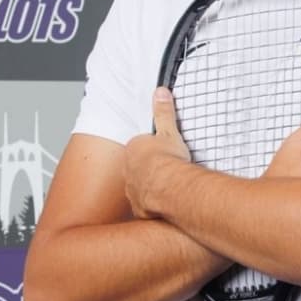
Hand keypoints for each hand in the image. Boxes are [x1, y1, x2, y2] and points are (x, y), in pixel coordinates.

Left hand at [124, 87, 191, 217]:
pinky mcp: (139, 208)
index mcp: (133, 150)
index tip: (164, 155)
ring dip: (150, 189)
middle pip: (137, 168)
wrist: (172, 188)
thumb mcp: (168, 131)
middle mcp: (128, 171)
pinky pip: (144, 207)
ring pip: (138, 188)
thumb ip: (163, 112)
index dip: (152, 151)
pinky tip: (165, 204)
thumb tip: (160, 92)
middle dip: (149, 170)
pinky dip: (153, 206)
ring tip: (167, 190)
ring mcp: (132, 191)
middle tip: (167, 172)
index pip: (139, 148)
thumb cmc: (170, 160)